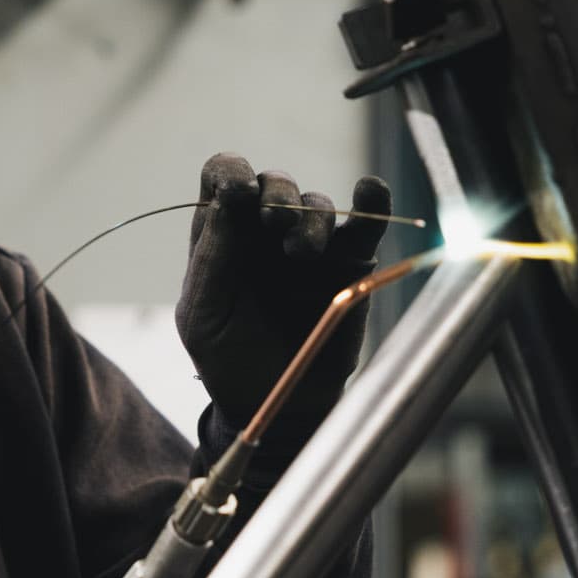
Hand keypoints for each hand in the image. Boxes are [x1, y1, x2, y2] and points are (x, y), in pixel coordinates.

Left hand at [176, 153, 390, 432]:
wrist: (278, 406)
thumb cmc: (230, 359)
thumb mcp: (205, 315)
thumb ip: (213, 259)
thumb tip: (229, 198)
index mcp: (223, 235)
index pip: (222, 177)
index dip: (230, 171)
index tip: (238, 190)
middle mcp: (266, 231)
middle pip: (274, 182)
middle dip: (275, 193)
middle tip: (274, 224)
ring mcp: (312, 244)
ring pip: (316, 204)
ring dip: (311, 218)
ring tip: (304, 254)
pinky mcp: (351, 264)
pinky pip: (366, 223)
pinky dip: (373, 203)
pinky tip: (371, 190)